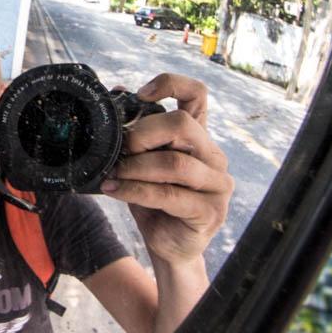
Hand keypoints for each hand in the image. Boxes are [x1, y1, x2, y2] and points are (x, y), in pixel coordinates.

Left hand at [101, 73, 231, 266]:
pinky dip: (135, 190)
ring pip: (176, 163)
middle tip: (122, 148)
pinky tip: (115, 191)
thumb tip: (116, 92)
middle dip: (144, 133)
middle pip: (183, 124)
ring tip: (113, 174)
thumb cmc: (155, 203)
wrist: (169, 248)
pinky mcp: (210, 212)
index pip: (197, 95)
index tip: (141, 95)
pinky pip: (169, 195)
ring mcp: (217, 185)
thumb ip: (136, 136)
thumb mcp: (141, 166)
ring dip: (136, 167)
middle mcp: (213, 156)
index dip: (171, 84)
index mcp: (198, 138)